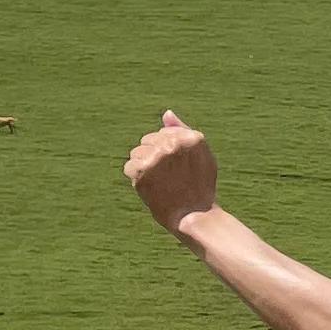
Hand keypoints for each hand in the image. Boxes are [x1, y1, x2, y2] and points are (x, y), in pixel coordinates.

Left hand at [125, 109, 219, 233]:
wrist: (194, 216)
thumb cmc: (199, 187)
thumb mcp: (201, 155)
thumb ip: (183, 131)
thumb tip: (166, 113)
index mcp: (192, 137)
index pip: (163, 133)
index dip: (167, 152)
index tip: (178, 169)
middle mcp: (174, 144)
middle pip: (147, 141)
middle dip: (153, 158)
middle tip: (169, 178)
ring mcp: (157, 157)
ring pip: (136, 153)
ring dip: (143, 168)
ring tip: (160, 183)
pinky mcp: (142, 171)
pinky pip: (129, 167)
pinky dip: (136, 180)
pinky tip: (150, 189)